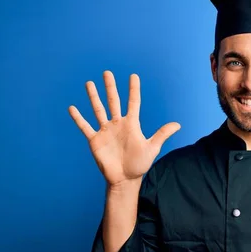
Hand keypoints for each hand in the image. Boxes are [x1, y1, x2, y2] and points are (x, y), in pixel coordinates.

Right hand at [68, 70, 180, 186]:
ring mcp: (105, 131)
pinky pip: (85, 127)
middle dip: (110, 87)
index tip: (133, 76)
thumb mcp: (152, 148)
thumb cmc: (139, 164)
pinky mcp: (95, 140)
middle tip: (107, 73)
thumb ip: (162, 134)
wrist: (125, 179)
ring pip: (98, 110)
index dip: (133, 90)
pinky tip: (72, 108)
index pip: (133, 103)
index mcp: (131, 124)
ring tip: (89, 83)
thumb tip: (178, 124)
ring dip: (94, 97)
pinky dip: (78, 118)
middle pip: (113, 102)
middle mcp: (118, 124)